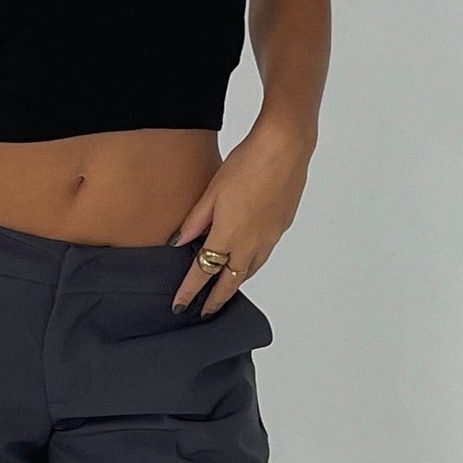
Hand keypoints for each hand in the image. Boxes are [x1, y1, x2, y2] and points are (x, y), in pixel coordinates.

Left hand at [169, 118, 313, 315]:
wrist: (285, 149)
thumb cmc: (247, 164)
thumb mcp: (212, 192)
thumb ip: (195, 220)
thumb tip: (178, 242)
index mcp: (228, 236)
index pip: (203, 272)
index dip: (189, 291)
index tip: (179, 306)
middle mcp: (250, 244)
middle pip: (230, 282)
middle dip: (216, 300)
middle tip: (205, 312)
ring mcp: (269, 238)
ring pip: (249, 271)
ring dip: (235, 284)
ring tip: (224, 291)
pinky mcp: (281, 229)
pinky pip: (263, 256)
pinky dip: (251, 265)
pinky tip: (245, 260)